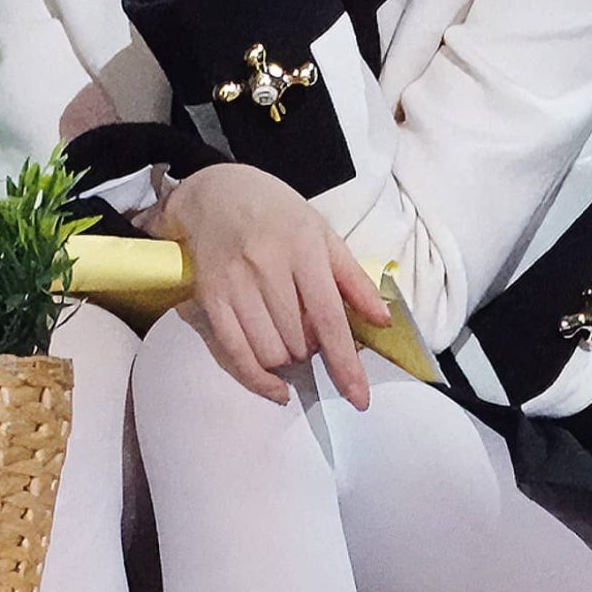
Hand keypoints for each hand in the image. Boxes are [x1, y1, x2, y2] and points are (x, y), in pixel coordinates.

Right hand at [144, 163, 389, 409]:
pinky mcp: (209, 297)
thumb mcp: (323, 235)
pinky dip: (258, 378)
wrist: (216, 193)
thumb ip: (353, 280)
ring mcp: (235, 284)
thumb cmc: (278, 215)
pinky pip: (235, 353)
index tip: (358, 398)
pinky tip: (274, 385)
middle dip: (310, 351)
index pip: (328, 318)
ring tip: (286, 336)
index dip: (344, 363)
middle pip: (297, 342)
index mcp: (304, 249)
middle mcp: (267, 267)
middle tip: (308, 332)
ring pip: (269, 352)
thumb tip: (382, 321)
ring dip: (286, 359)